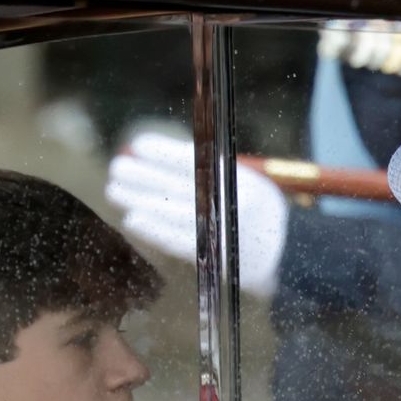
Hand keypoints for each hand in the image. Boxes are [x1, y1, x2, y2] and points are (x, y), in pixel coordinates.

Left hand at [105, 131, 287, 299]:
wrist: (287, 253)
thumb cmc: (253, 210)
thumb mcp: (239, 183)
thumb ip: (206, 171)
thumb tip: (154, 158)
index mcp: (240, 178)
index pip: (197, 161)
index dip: (164, 152)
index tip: (137, 144)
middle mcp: (232, 201)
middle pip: (180, 184)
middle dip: (144, 175)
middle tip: (116, 167)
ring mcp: (223, 229)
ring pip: (174, 211)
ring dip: (140, 200)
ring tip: (114, 190)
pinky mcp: (215, 255)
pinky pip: (179, 241)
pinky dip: (154, 230)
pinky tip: (132, 220)